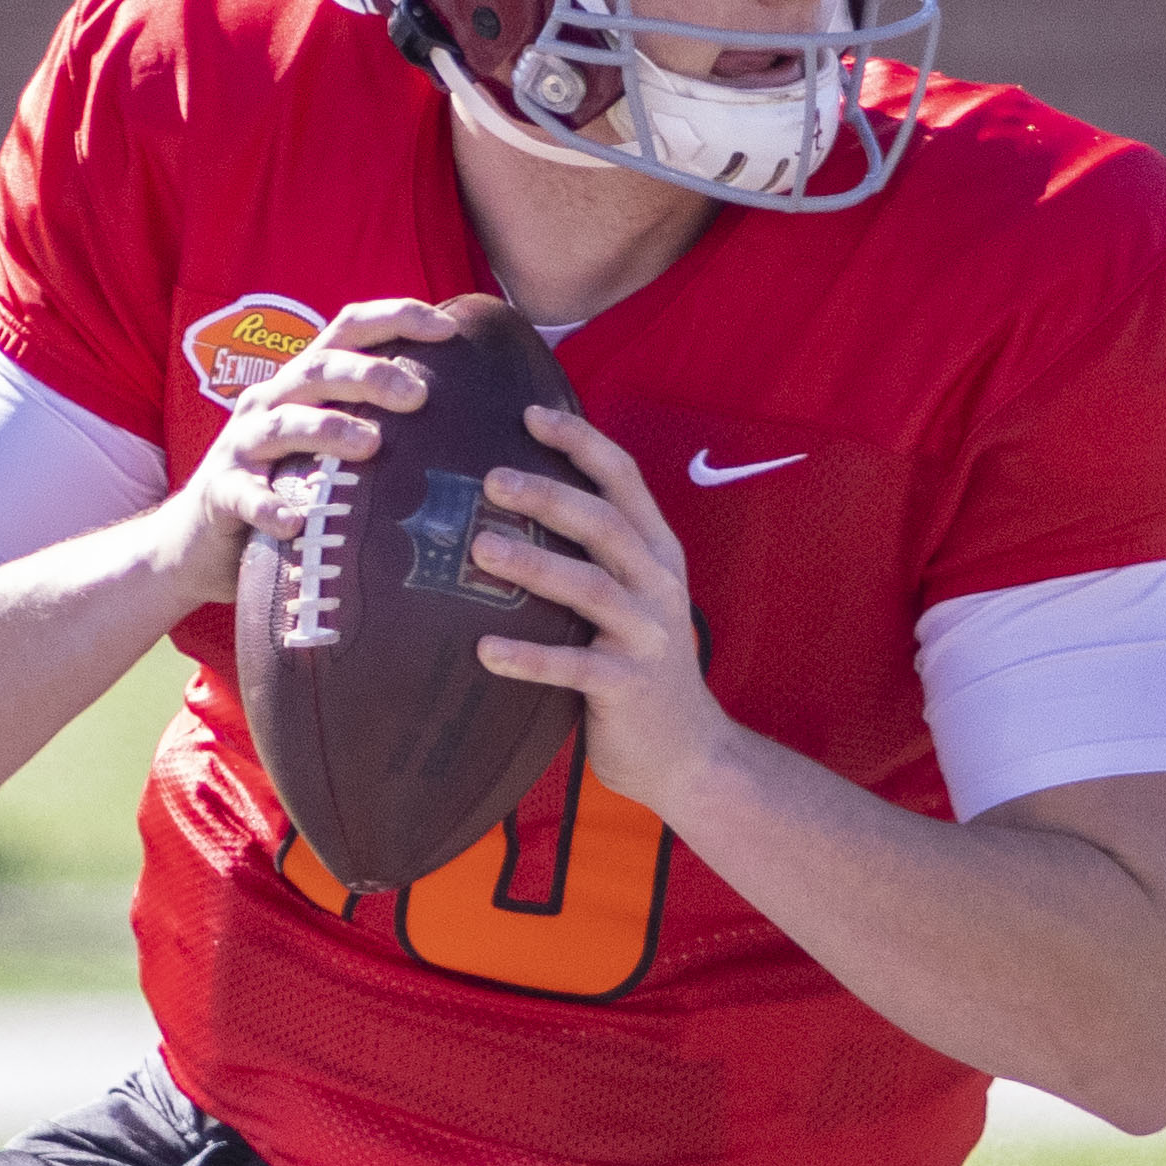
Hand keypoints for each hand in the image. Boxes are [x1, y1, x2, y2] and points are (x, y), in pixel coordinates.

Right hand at [147, 299, 455, 608]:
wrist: (201, 543)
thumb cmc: (289, 487)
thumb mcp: (332, 448)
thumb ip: (381, 423)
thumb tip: (472, 417)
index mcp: (305, 382)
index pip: (349, 328)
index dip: (397, 318)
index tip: (449, 329)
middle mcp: (271, 401)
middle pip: (320, 368)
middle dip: (370, 375)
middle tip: (419, 396)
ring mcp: (242, 445)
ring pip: (284, 424)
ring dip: (328, 429)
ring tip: (371, 445)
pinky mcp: (221, 493)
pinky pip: (244, 496)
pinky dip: (269, 507)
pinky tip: (294, 523)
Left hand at [470, 404, 738, 817]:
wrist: (686, 750)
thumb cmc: (638, 662)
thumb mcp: (633, 596)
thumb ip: (595, 553)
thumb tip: (515, 501)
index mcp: (658, 552)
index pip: (624, 480)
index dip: (580, 442)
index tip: (529, 415)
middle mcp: (658, 584)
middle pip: (604, 523)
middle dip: (547, 495)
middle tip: (490, 481)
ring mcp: (646, 634)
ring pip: (590, 586)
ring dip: (533, 565)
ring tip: (480, 551)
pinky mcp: (627, 684)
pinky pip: (572, 665)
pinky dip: (528, 656)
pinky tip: (484, 649)